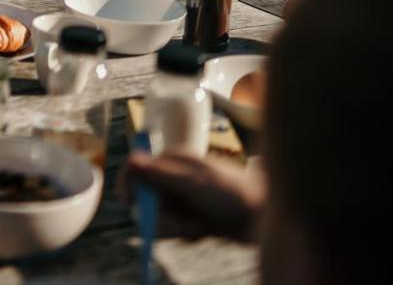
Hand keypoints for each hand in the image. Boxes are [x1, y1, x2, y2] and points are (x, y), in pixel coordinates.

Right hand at [120, 151, 264, 242]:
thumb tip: (131, 158)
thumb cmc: (232, 194)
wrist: (264, 217)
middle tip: (179, 225)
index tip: (131, 202)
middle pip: (144, 199)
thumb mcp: (194, 183)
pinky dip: (185, 234)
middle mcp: (173, 178)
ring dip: (174, 227)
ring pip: (157, 217)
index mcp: (172, 161)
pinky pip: (173, 229)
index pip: (136, 169)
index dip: (129, 185)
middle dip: (159, 216)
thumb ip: (160, 173)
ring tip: (196, 228)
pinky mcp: (190, 216)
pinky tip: (203, 231)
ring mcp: (182, 198)